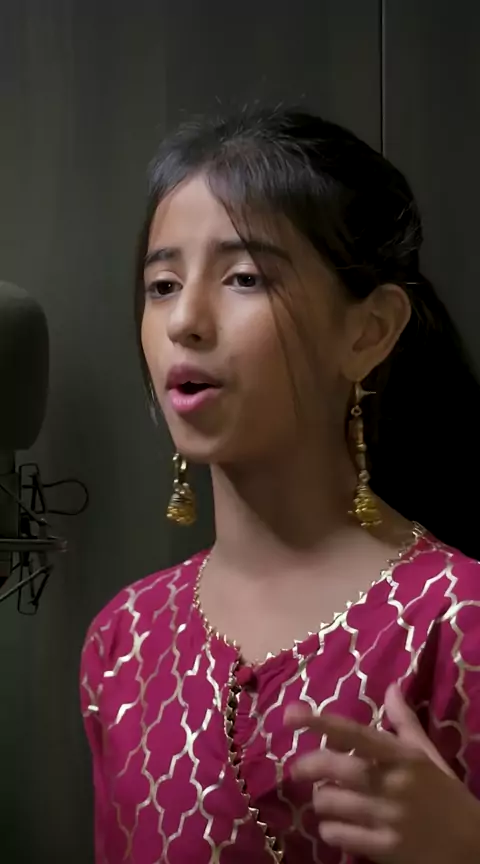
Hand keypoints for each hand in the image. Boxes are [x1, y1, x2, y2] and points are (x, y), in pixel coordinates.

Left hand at [285, 684, 479, 862]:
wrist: (472, 846)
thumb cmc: (445, 795)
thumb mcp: (426, 755)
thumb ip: (404, 721)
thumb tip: (391, 687)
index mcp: (402, 756)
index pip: (354, 733)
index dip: (320, 722)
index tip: (291, 714)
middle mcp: (392, 784)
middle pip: (333, 768)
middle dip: (306, 766)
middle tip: (298, 768)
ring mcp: (388, 818)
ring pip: (329, 803)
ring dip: (320, 800)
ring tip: (327, 798)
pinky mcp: (384, 849)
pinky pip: (337, 835)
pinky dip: (330, 829)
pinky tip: (339, 825)